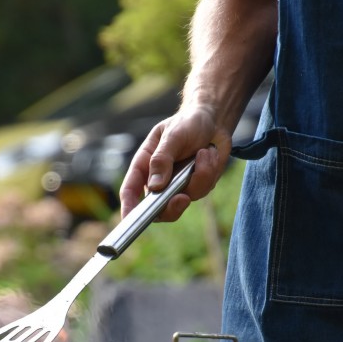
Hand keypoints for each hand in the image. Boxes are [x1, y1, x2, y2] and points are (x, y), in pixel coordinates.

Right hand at [119, 105, 231, 221]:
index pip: (131, 191)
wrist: (214, 121)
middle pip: (157, 208)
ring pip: (185, 199)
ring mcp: (178, 185)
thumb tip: (155, 186)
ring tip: (204, 152)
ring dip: (199, 176)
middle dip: (171, 207)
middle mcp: (159, 179)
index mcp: (144, 165)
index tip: (129, 220)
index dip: (128, 208)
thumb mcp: (172, 135)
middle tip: (182, 198)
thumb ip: (162, 159)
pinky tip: (209, 154)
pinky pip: (203, 190)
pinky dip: (209, 172)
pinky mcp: (197, 186)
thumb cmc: (187, 123)